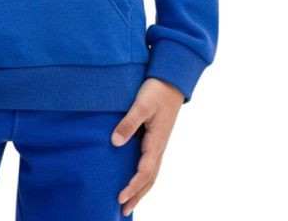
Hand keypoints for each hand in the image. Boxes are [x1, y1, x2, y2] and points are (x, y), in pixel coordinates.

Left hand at [110, 77, 183, 216]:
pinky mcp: (157, 137)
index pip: (144, 172)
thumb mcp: (141, 105)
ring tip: (129, 202)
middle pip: (149, 179)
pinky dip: (144, 176)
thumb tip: (115, 142)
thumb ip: (128, 123)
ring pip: (152, 173)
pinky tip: (136, 177)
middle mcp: (159, 146)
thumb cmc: (156, 90)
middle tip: (123, 210)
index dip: (132, 186)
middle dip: (137, 195)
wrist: (172, 80)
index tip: (119, 197)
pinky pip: (151, 163)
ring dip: (141, 189)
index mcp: (156, 141)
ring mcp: (159, 143)